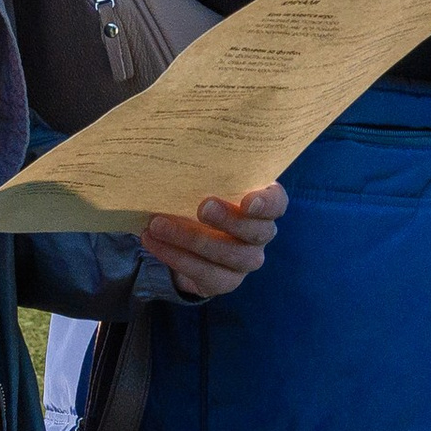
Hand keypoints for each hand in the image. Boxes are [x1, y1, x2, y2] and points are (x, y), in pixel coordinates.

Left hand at [139, 185, 285, 299]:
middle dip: (228, 220)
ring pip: (229, 255)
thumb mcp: (208, 183)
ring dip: (190, 239)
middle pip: (255, 231)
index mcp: (264, 204)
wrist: (190, 237)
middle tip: (202, 207)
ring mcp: (246, 261)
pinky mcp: (226, 281)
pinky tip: (154, 242)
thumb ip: (206, 172)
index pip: (277, 203)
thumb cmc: (202, 198)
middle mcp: (261, 234)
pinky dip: (176, 257)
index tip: (247, 200)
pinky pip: (206, 274)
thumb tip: (180, 148)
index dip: (266, 204)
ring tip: (158, 225)